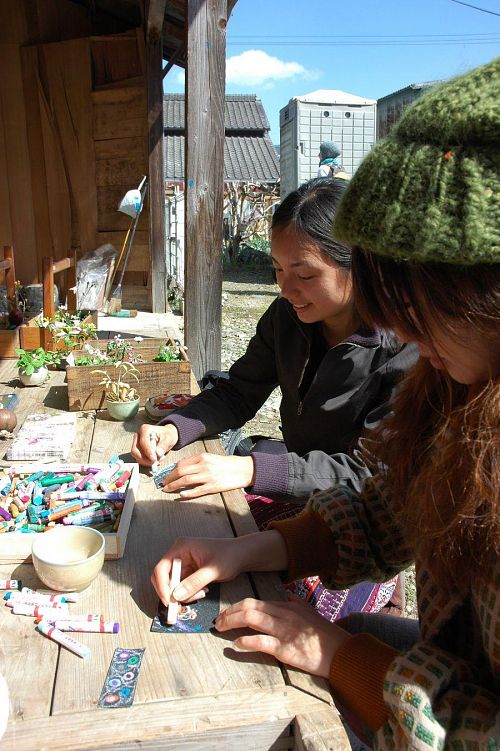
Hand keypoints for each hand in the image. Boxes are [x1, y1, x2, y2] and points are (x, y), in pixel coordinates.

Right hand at [131, 423, 178, 465]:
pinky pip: (139, 459)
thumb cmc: (167, 435)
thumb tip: (158, 454)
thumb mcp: (169, 438)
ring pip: (136, 456)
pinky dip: (147, 462)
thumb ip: (164, 445)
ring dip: (146, 461)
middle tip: (154, 462)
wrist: (166, 436)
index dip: (148, 451)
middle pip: (135, 450)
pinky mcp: (138, 450)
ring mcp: (136, 443)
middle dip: (144, 459)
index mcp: (144, 429)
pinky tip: (156, 460)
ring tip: (158, 460)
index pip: (143, 442)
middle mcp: (138, 436)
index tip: (154, 458)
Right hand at [152, 530, 288, 605]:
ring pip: (172, 586)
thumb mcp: (212, 570)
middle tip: (180, 606)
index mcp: (181, 547)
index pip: (161, 568)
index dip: (161, 585)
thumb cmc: (229, 556)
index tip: (168, 601)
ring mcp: (183, 564)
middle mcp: (179, 555)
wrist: (241, 555)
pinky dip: (188, 594)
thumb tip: (175, 596)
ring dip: (183, 595)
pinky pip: (181, 587)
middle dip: (171, 593)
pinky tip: (203, 591)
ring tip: (201, 594)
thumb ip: (194, 582)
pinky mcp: (188, 573)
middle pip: (163, 578)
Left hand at [160, 453, 254, 498]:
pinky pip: (196, 491)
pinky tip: (180, 495)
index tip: (166, 475)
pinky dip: (187, 494)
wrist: (243, 469)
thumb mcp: (211, 458)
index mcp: (202, 457)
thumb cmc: (228, 464)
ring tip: (166, 490)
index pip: (181, 463)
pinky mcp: (213, 486)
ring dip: (173, 486)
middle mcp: (203, 465)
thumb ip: (198, 462)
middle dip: (168, 478)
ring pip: (185, 481)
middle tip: (162, 483)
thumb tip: (183, 467)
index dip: (171, 470)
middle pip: (180, 471)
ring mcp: (208, 476)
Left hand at [214, 597, 348, 678]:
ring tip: (220, 629)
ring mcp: (283, 631)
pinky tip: (235, 645)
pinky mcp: (285, 649)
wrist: (340, 651)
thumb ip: (296, 604)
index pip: (255, 601)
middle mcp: (283, 615)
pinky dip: (245, 642)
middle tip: (218, 621)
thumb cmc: (324, 634)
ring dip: (231, 623)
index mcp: (286, 607)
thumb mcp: (309, 613)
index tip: (226, 613)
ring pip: (252, 619)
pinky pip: (261, 642)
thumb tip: (287, 596)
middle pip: (249, 607)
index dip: (236, 606)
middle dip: (229, 612)